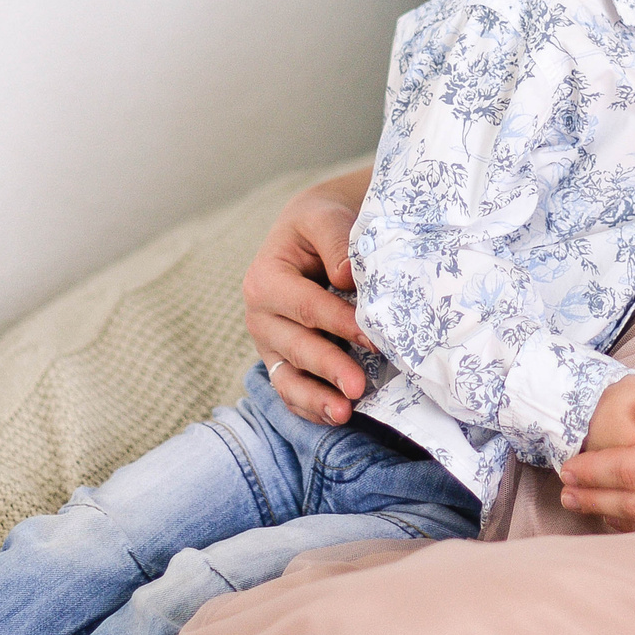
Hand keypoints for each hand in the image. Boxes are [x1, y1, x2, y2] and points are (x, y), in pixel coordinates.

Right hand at [244, 168, 376, 424]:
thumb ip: (335, 241)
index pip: (306, 306)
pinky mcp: (283, 362)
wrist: (316, 232)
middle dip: (329, 368)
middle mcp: (261, 316)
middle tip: (358, 387)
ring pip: (287, 379)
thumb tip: (346, 277)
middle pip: (296, 347)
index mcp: (265, 279)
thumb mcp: (325, 217)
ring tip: (345, 414)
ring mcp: (269, 344)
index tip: (373, 338)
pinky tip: (338, 417)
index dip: (339, 323)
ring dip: (315, 399)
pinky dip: (311, 408)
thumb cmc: (322, 223)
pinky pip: (292, 391)